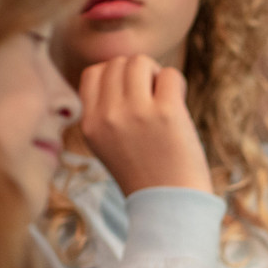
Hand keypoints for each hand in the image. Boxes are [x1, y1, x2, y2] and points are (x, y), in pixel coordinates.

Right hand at [78, 56, 213, 196]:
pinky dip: (177, 85)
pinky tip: (178, 107)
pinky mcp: (167, 113)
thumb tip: (122, 67)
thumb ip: (106, 110)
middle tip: (153, 101)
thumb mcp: (108, 144)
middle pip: (118, 63)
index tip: (133, 97)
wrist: (171, 206)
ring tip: (164, 102)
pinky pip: (170, 74)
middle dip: (139, 74)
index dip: (116, 76)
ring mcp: (136, 113)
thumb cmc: (146, 173)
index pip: (93, 72)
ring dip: (156, 76)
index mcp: (89, 124)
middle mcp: (108, 116)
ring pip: (141, 61)